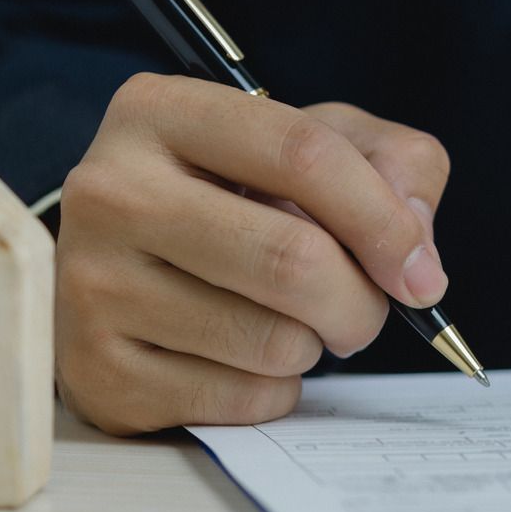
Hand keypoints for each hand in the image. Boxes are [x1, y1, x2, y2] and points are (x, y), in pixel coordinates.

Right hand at [55, 74, 450, 433]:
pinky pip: (241, 399)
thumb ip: (393, 166)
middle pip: (292, 258)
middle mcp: (109, 191)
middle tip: (364, 311)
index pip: (304, 154)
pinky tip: (243, 359)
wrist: (125, 271)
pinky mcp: (97, 373)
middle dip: (360, 301)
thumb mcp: (317, 144)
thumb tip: (415, 253)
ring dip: (314, 345)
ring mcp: (91, 285)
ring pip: (273, 340)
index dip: (383, 219)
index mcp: (161, 112)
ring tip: (288, 322)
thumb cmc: (236, 199)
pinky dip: (273, 390)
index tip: (419, 270)